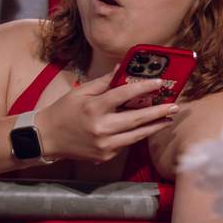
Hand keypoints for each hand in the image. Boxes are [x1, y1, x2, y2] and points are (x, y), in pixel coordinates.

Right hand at [30, 76, 183, 162]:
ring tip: (169, 118)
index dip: (143, 87)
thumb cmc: (64, 111)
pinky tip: (148, 127)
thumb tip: (123, 67)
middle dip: (160, 112)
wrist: (46, 138)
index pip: (123, 95)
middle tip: (176, 105)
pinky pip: (127, 143)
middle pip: (137, 118)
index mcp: (93, 108)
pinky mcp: (106, 155)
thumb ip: (104, 82)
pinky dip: (138, 134)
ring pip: (138, 135)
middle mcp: (100, 127)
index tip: (160, 82)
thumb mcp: (81, 92)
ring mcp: (104, 144)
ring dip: (156, 126)